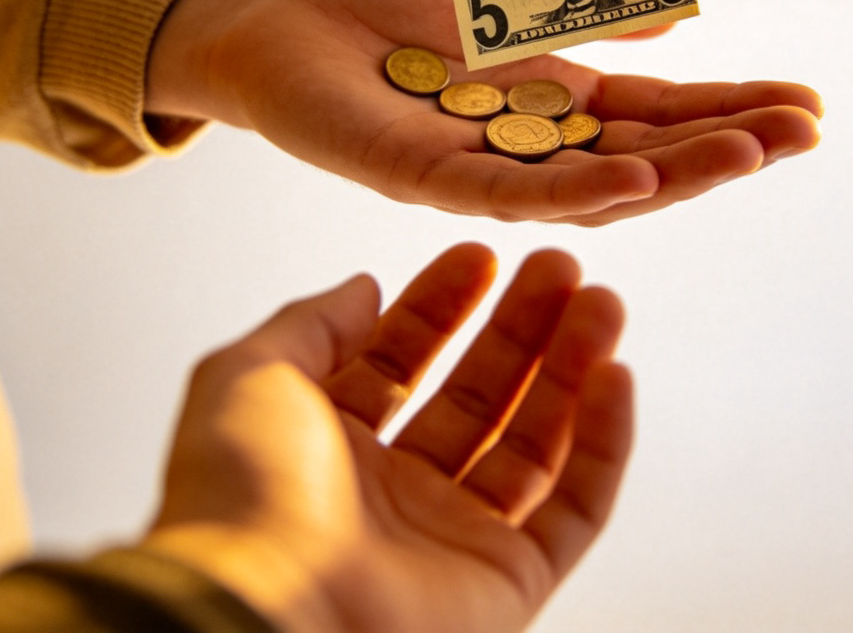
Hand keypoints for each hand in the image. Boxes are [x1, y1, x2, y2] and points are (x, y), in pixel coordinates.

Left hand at [144, 243, 631, 632]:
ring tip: (602, 303)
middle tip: (559, 268)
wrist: (260, 613)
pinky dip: (602, 444)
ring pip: (534, 441)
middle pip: (479, 394)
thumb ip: (310, 325)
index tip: (480, 256)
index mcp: (333, 448)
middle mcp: (396, 493)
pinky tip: (614, 377)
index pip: (403, 361)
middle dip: (521, 326)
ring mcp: (454, 539)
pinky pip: (574, 509)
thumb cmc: (238, 502)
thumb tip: (364, 287)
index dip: (441, 304)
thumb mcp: (250, 377)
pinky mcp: (507, 584)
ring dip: (573, 369)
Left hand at [146, 0, 821, 225]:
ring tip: (753, 154)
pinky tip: (640, 176)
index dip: (727, 112)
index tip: (804, 106)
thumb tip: (670, 8)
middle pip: (640, 154)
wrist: (281, 16)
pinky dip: (576, 185)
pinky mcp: (419, 176)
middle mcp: (526, 144)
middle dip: (725, 146)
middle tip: (808, 134)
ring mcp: (478, 167)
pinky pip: (506, 189)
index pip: (654, 114)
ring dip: (674, 172)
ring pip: (588, 183)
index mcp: (546, 99)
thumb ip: (579, 9)